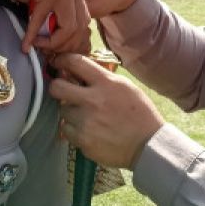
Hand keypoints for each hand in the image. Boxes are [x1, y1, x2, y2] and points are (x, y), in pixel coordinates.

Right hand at [0, 0, 89, 53]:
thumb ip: (50, 11)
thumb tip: (48, 33)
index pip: (82, 19)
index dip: (69, 37)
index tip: (53, 45)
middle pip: (80, 25)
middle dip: (63, 43)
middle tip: (46, 50)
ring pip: (69, 26)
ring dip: (52, 41)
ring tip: (37, 46)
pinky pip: (43, 19)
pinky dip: (32, 34)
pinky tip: (26, 43)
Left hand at [49, 53, 164, 168]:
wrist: (147, 145)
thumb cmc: (139, 113)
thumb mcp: (126, 87)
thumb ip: (103, 78)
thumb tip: (79, 73)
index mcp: (106, 83)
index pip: (75, 63)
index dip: (62, 60)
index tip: (59, 63)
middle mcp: (92, 101)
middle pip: (57, 87)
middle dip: (57, 87)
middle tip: (63, 91)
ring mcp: (85, 122)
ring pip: (62, 111)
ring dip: (71, 112)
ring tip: (86, 116)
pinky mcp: (82, 141)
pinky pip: (67, 130)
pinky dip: (74, 130)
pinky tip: (88, 130)